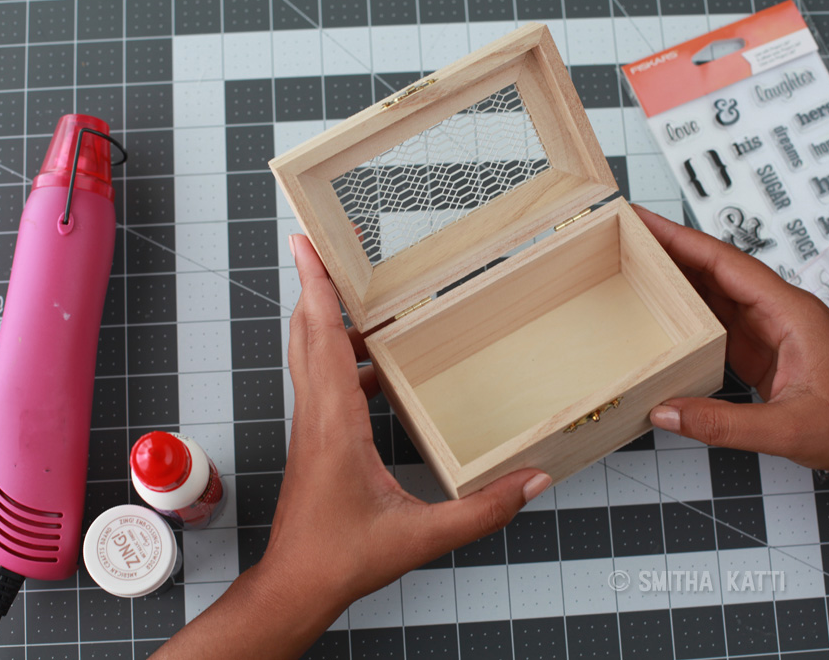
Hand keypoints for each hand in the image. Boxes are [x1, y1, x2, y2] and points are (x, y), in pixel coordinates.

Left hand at [262, 234, 549, 608]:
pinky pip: (322, 379)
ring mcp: (313, 426)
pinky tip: (373, 364)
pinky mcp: (317, 438)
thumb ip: (482, 509)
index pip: (322, 339)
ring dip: (326, 317)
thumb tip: (531, 479)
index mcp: (336, 425)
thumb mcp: (420, 536)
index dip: (316, 287)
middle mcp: (318, 416)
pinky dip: (339, 355)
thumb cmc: (341, 558)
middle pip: (308, 333)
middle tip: (326, 245)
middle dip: (315, 282)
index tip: (307, 245)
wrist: (297, 584)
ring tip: (355, 292)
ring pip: (310, 354)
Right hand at [634, 205, 828, 486]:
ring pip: (719, 295)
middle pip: (719, 271)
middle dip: (675, 252)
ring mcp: (773, 331)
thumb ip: (722, 424)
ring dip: (681, 281)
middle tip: (632, 237)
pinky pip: (722, 323)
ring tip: (640, 268)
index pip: (728, 265)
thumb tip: (666, 411)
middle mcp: (782, 313)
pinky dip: (692, 313)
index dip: (684, 241)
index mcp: (793, 313)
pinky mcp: (765, 351)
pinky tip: (667, 312)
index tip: (649, 223)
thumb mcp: (786, 429)